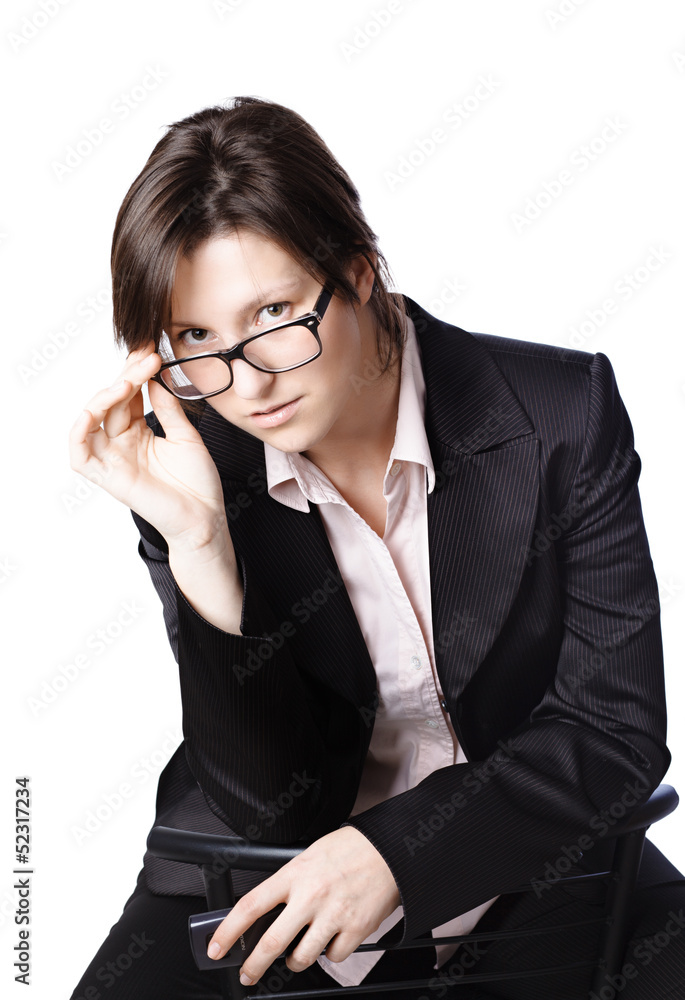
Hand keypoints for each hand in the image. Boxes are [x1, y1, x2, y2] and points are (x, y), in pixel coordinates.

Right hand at [68, 343, 229, 549]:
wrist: (206, 517)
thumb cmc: (198, 482)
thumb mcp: (186, 436)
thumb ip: (168, 408)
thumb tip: (156, 379)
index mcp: (139, 432)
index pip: (128, 395)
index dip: (136, 371)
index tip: (151, 350)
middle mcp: (121, 443)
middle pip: (112, 401)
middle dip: (128, 374)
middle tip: (148, 356)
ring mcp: (112, 459)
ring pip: (91, 419)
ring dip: (106, 394)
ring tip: (131, 378)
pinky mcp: (107, 477)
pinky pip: (79, 453)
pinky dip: (80, 430)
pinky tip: (95, 410)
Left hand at [206, 826, 400, 984]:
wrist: (389, 849)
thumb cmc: (349, 849)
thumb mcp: (308, 856)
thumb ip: (288, 883)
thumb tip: (265, 912)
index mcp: (295, 873)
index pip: (251, 906)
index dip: (228, 931)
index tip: (216, 947)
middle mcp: (311, 896)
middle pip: (271, 943)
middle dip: (253, 966)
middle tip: (247, 974)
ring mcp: (333, 915)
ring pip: (301, 957)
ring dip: (295, 961)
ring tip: (298, 952)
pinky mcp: (355, 930)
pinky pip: (333, 957)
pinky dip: (329, 953)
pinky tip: (332, 938)